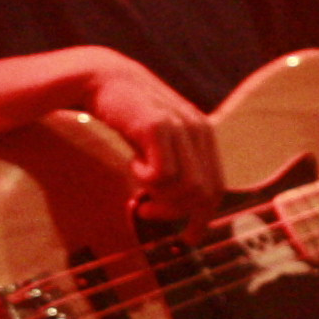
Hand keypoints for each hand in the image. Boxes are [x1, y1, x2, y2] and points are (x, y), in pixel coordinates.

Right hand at [70, 49, 223, 222]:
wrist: (101, 78)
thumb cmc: (128, 116)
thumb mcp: (159, 143)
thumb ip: (177, 167)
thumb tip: (187, 211)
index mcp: (204, 135)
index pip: (216, 189)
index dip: (202, 219)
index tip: (187, 239)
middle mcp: (199, 130)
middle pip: (204, 194)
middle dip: (176, 213)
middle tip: (145, 211)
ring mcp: (180, 126)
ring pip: (186, 188)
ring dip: (158, 195)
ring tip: (136, 180)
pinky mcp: (158, 126)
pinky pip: (162, 175)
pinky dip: (144, 178)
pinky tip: (132, 163)